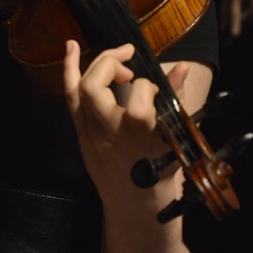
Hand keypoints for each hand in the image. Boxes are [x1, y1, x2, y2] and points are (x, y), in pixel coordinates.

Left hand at [63, 41, 190, 206]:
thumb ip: (176, 99)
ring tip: (115, 54)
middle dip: (109, 63)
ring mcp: (91, 134)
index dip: (148, 86)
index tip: (155, 90)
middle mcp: (110, 135)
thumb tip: (183, 67)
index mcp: (139, 139)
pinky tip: (71, 47)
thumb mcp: (173, 138)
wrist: (135, 205)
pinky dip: (69, 69)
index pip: (138, 103)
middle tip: (129, 64)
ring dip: (92, 63)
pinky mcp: (81, 134)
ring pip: (78, 91)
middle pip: (93, 89)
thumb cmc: (160, 170)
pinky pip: (70, 98)